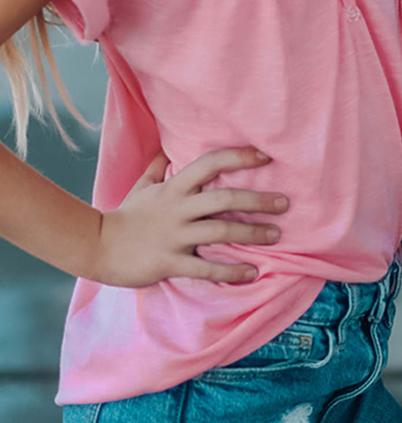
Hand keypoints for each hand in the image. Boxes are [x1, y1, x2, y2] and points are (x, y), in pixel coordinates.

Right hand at [91, 148, 289, 286]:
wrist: (97, 247)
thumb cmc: (126, 216)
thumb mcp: (142, 186)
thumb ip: (157, 167)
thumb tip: (166, 149)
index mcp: (174, 187)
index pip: (209, 163)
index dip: (238, 157)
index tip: (265, 157)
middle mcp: (177, 209)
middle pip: (223, 199)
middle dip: (257, 200)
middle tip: (284, 203)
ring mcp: (174, 237)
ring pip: (219, 233)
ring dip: (251, 234)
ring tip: (276, 235)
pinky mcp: (169, 263)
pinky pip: (205, 269)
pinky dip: (230, 272)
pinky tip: (251, 273)